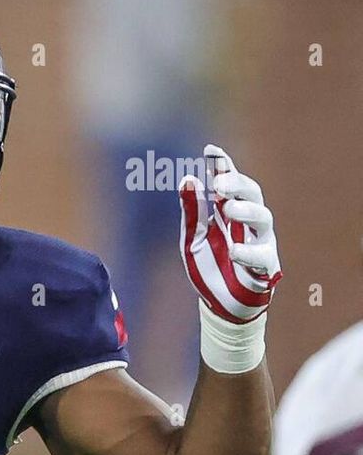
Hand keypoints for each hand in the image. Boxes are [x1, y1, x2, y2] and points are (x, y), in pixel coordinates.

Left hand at [179, 144, 281, 323]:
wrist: (220, 304)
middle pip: (252, 193)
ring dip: (246, 211)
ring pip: (264, 218)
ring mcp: (260, 241)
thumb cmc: (210, 266)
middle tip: (219, 182)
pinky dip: (248, 251)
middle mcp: (248, 222)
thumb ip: (192, 212)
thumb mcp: (193, 238)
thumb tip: (188, 178)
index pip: (228, 183)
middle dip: (237, 184)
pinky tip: (233, 250)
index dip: (222, 165)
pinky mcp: (266, 266)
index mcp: (228, 211)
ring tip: (227, 209)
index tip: (211, 150)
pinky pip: (263, 255)